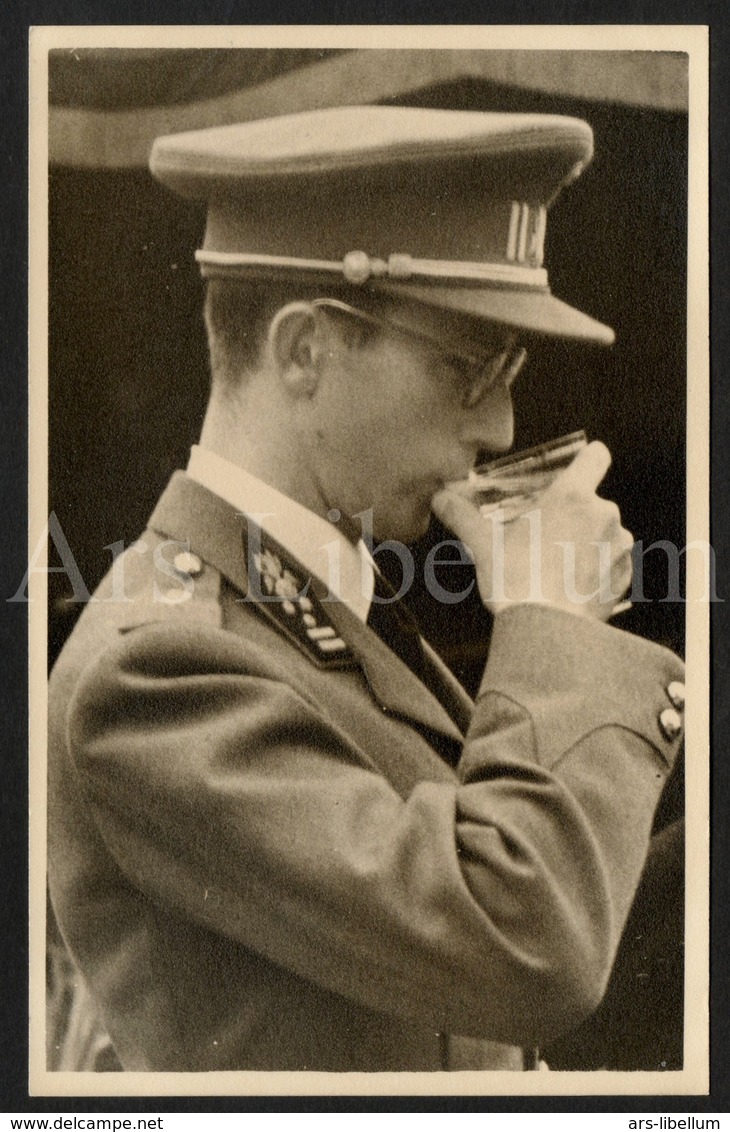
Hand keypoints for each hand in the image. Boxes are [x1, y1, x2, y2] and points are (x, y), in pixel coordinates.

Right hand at [432, 442, 633, 621]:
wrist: (546, 632)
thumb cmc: (517, 583)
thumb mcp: (483, 545)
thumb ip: (462, 515)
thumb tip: (440, 498)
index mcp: (572, 497)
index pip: (596, 456)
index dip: (586, 461)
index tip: (573, 473)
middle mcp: (604, 515)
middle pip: (593, 502)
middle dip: (572, 516)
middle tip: (545, 537)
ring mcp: (619, 547)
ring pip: (605, 533)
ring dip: (588, 542)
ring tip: (557, 566)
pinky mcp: (624, 576)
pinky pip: (614, 562)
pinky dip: (598, 569)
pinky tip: (572, 584)